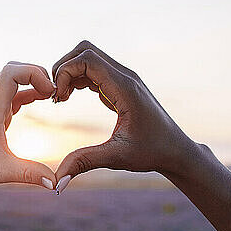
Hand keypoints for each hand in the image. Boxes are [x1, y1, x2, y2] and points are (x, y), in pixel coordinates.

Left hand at [0, 62, 56, 193]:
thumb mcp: (1, 172)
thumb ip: (30, 174)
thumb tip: (56, 182)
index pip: (11, 73)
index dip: (34, 74)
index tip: (50, 93)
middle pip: (13, 69)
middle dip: (37, 74)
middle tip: (55, 92)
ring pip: (13, 79)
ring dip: (33, 81)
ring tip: (52, 95)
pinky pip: (13, 93)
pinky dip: (29, 92)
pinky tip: (41, 100)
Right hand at [52, 40, 196, 191]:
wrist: (175, 150)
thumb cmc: (151, 152)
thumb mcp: (116, 158)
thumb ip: (85, 162)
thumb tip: (57, 180)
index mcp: (125, 88)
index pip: (87, 59)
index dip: (65, 72)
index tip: (58, 99)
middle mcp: (125, 77)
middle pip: (85, 50)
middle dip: (63, 68)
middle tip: (55, 96)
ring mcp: (124, 79)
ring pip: (88, 57)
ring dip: (69, 73)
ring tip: (60, 99)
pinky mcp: (121, 85)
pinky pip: (94, 70)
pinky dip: (77, 78)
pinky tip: (70, 98)